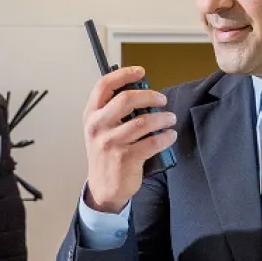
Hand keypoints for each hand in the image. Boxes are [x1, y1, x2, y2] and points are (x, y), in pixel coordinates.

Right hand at [82, 66, 177, 213]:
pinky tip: (170, 135)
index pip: (104, 86)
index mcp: (91, 115)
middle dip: (150, 95)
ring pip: (143, 121)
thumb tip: (141, 93)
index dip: (124, 75)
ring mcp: (111, 143)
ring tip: (170, 119)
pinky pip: (152, 142)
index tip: (140, 72)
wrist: (103, 188)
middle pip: (126, 99)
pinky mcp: (126, 158)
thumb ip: (112, 112)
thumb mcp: (99, 130)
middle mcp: (98, 127)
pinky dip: (166, 137)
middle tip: (162, 99)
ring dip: (162, 118)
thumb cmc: (105, 155)